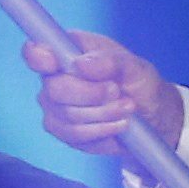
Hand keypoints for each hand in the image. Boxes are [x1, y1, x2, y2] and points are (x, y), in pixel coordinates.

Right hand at [22, 29, 186, 158]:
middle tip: (118, 92)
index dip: (38, 57)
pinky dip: (100, 132)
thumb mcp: (135, 67)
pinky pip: (73, 136)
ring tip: (126, 109)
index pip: (37, 52)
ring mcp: (55, 106)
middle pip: (54, 90)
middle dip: (92, 95)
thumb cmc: (139, 83)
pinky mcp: (63, 131)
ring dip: (102, 115)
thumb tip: (81, 64)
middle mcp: (55, 77)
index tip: (53, 64)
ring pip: (67, 116)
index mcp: (69, 51)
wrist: (151, 116)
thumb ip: (111, 61)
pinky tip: (117, 126)